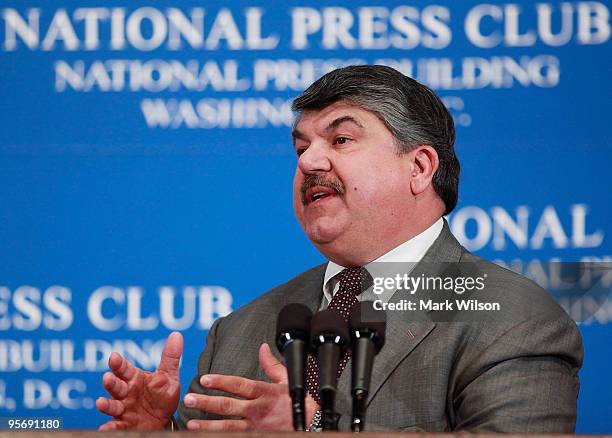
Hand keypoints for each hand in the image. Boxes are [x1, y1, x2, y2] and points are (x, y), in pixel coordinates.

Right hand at [96, 331, 182, 429]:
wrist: (163, 421)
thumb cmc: (162, 396)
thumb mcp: (169, 376)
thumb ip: (170, 357)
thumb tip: (177, 334)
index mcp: (135, 378)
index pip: (124, 369)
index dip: (119, 363)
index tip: (114, 357)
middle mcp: (126, 393)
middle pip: (116, 386)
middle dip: (111, 382)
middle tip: (107, 377)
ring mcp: (123, 410)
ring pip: (112, 406)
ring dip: (106, 404)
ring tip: (100, 402)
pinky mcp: (123, 425)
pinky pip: (115, 426)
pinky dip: (109, 428)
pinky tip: (104, 428)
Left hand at [184, 343, 318, 430]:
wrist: (313, 425)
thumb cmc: (301, 401)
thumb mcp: (288, 380)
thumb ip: (272, 365)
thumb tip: (262, 348)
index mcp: (265, 392)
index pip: (239, 385)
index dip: (221, 381)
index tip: (204, 378)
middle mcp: (258, 410)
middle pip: (228, 406)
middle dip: (207, 402)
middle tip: (188, 399)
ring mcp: (257, 427)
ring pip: (228, 427)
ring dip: (208, 425)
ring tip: (190, 423)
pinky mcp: (257, 437)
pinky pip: (236, 437)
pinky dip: (221, 437)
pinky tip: (206, 436)